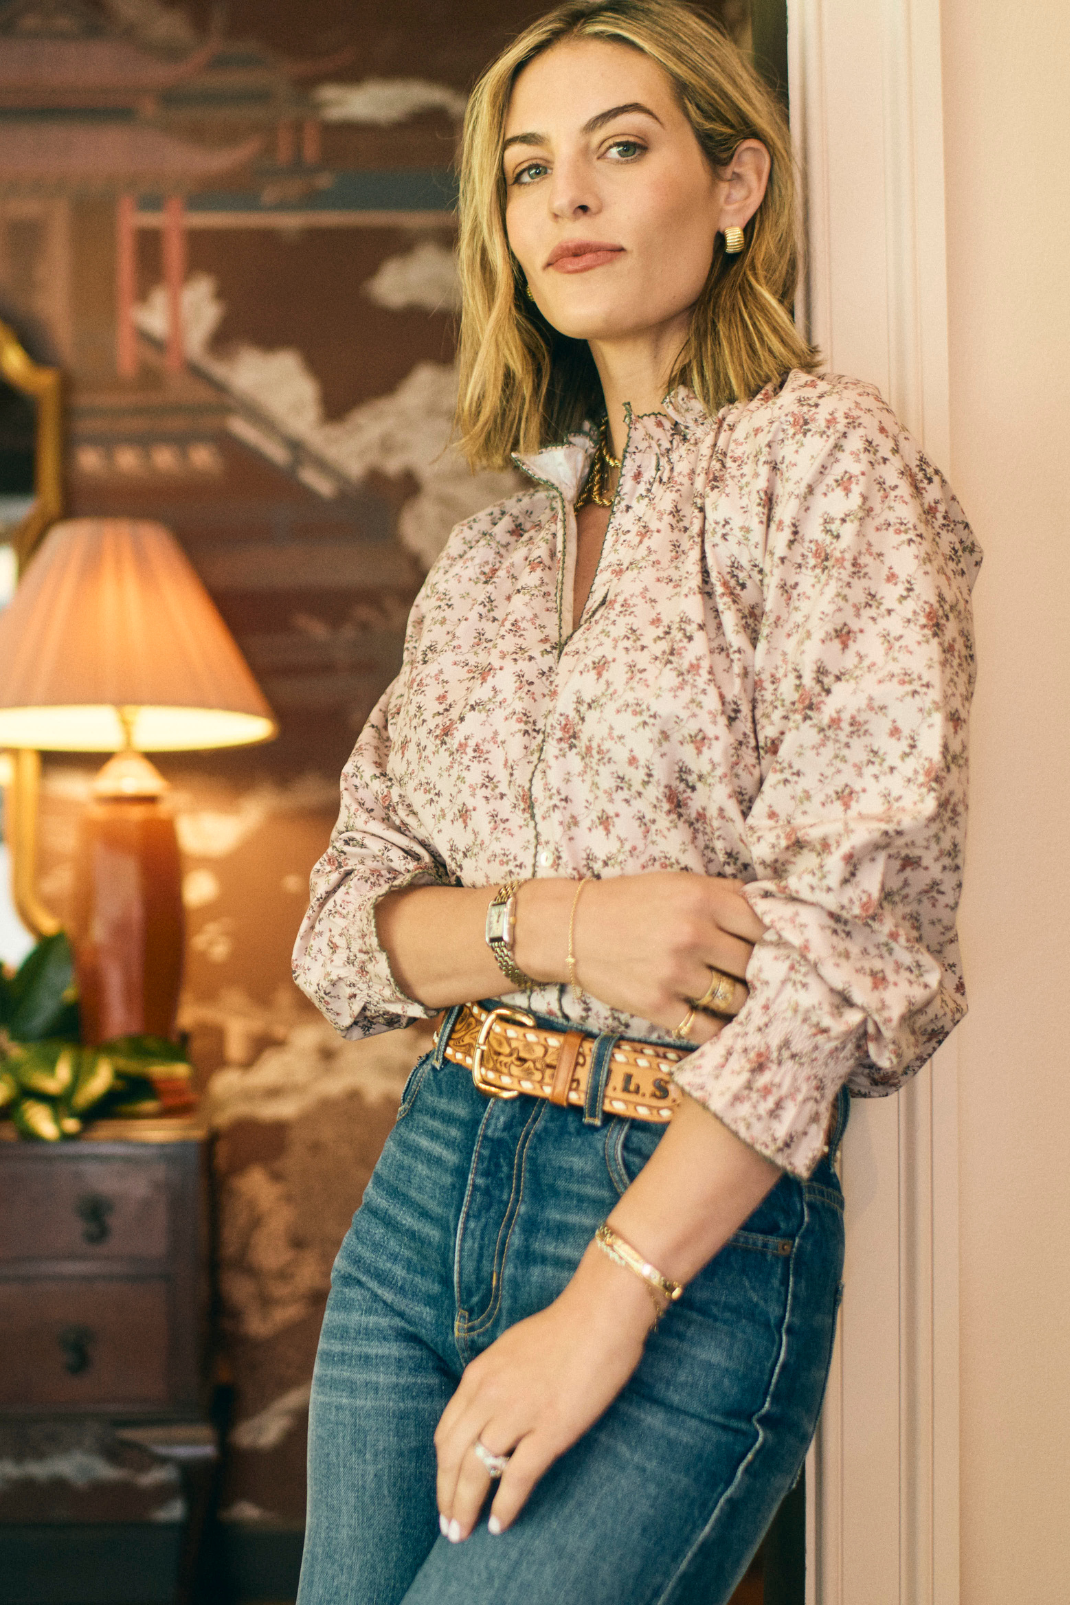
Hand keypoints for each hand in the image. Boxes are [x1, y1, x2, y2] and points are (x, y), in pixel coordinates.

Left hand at [434, 1243, 653, 1541]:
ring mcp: (518, 1414)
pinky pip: (517, 1478)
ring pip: (477, 1472)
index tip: (445, 1491)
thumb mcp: (510, 1350)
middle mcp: (489, 1396)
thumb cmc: (563, 1329)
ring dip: (466, 1507)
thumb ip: (493, 1383)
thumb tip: (486, 1415)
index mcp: (478, 1376)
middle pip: (453, 1458)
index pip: (446, 1434)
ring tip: (464, 1533)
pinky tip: (499, 1525)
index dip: (442, 1470)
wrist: (600, 1315)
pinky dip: (504, 1507)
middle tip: (449, 1525)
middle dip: (447, 1496)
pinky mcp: (549, 1430)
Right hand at [519, 872, 765, 1045]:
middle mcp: (692, 935)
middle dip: (762, 973)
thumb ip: (725, 894)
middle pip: (755, 965)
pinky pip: (707, 1030)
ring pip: (737, 1000)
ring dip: (742, 1002)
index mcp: (702, 898)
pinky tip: (719, 1023)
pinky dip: (718, 1030)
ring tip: (739, 998)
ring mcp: (675, 973)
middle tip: (766, 978)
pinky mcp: (657, 1006)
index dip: (779, 940)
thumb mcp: (679, 883)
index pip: (766, 925)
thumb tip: (776, 910)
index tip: (781, 950)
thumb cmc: (630, 903)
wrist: (571, 928)